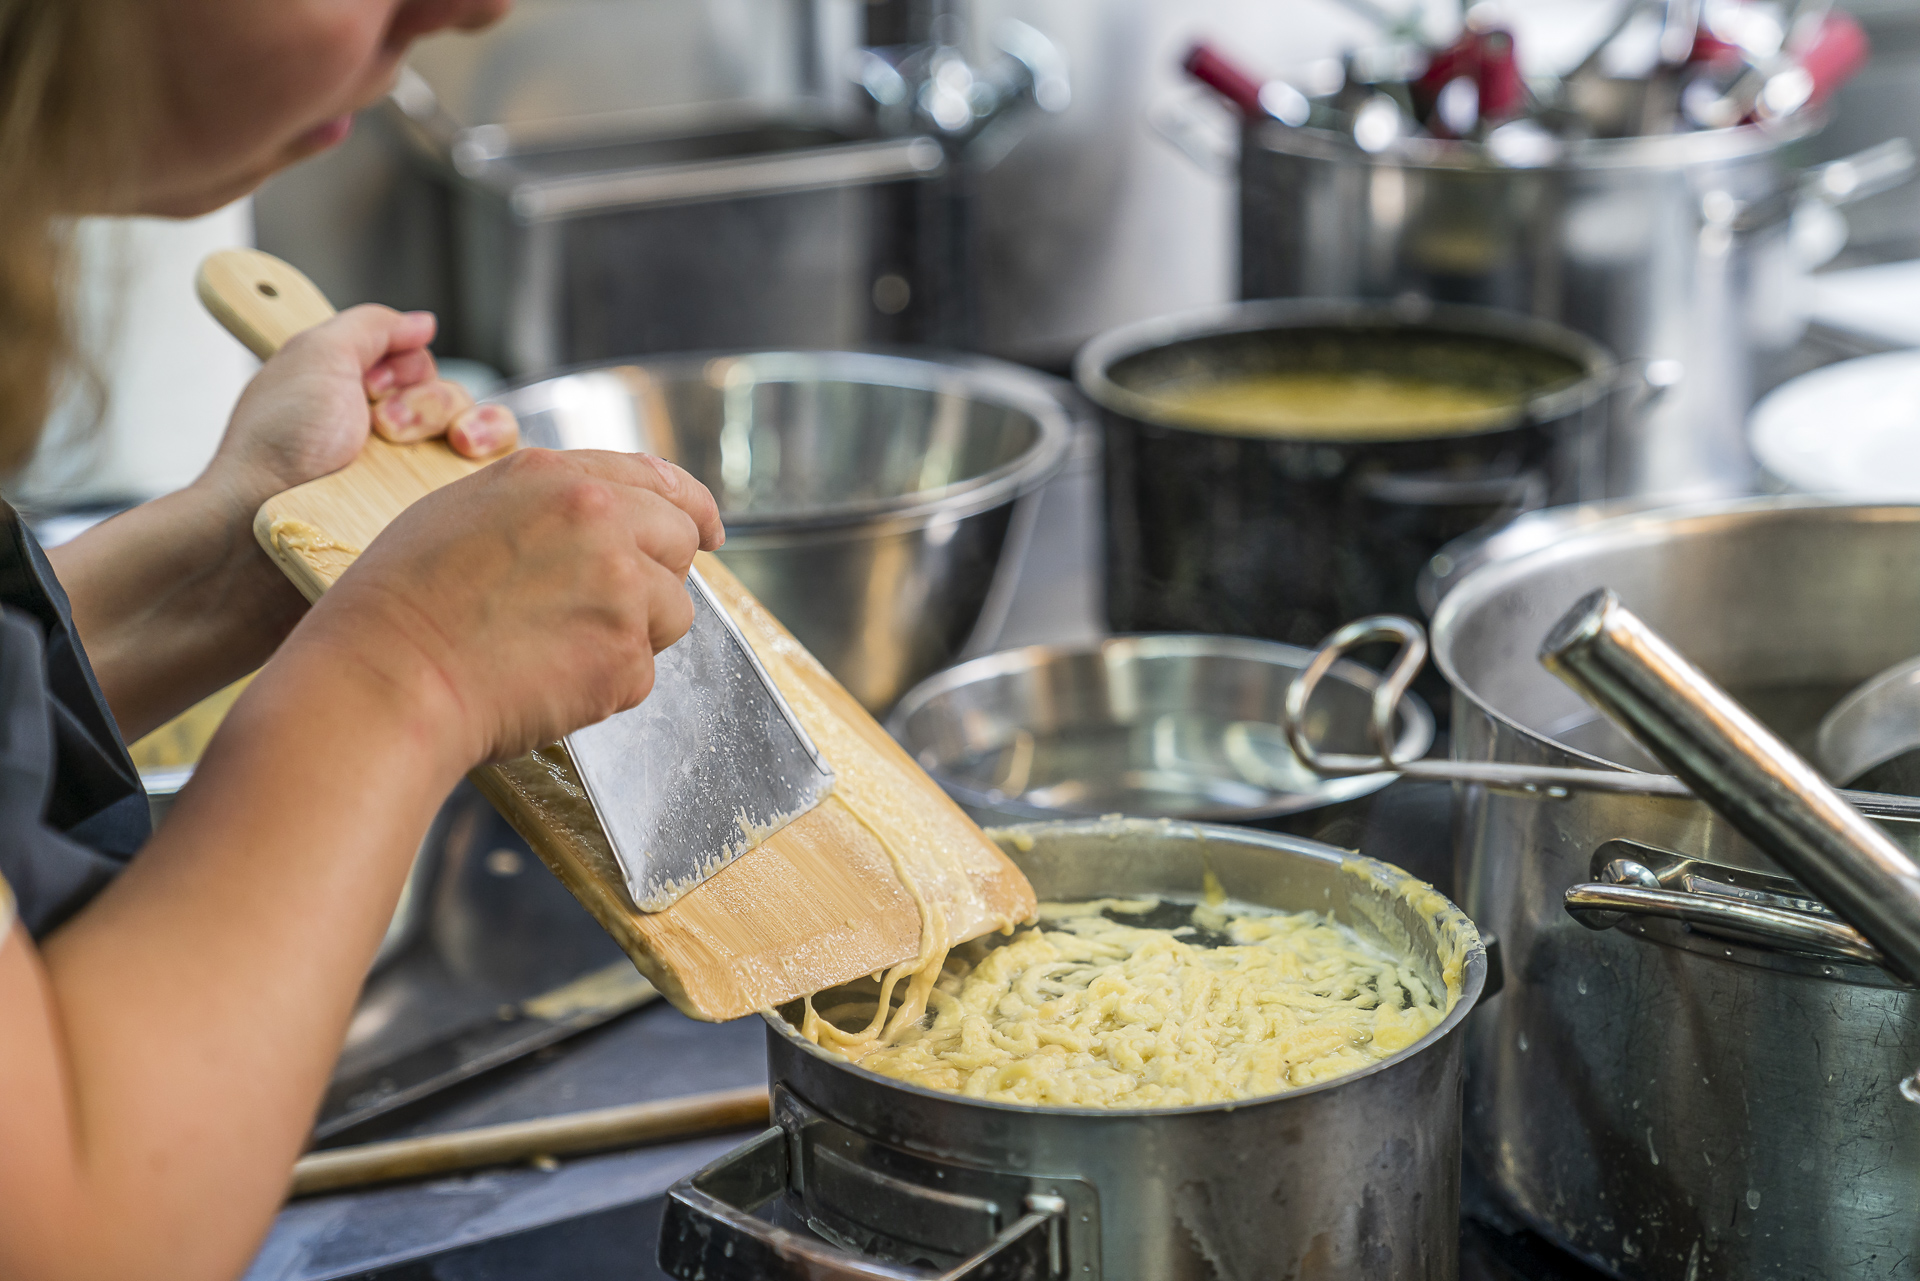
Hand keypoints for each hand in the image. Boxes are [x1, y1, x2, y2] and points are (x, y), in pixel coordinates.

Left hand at [200, 305, 517, 514]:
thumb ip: (372, 326)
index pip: (420, 366)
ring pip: (479, 429)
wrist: (268, 521)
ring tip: (428, 445)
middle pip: (452, 394)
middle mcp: (390, 436)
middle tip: (380, 426)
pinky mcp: (433, 511)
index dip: (406, 366)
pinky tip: (468, 455)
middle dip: (426, 400)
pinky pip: (487, 474)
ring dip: (461, 421)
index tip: (368, 384)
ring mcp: (414, 476)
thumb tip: (424, 322)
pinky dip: (491, 450)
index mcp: (358, 397)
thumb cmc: (277, 444)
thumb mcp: (316, 354)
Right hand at [293, 449, 726, 765]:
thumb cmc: (403, 601)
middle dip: (655, 575)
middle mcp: (602, 520)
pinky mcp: (625, 657)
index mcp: (560, 477)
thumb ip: (547, 503)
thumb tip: (604, 515)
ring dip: (633, 633)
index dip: (691, 507)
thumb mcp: (468, 509)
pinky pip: (643, 671)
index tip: (708, 528)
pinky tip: (548, 680)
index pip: (659, 478)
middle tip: (603, 608)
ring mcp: (621, 588)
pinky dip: (606, 683)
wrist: (388, 677)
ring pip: (673, 612)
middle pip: (680, 542)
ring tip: (555, 646)